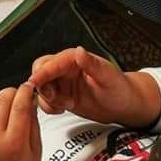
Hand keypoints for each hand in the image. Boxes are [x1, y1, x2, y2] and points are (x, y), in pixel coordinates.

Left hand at [0, 83, 41, 160]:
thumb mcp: (35, 152)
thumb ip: (34, 123)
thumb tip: (30, 98)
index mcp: (13, 143)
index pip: (19, 106)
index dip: (25, 91)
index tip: (28, 87)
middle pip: (2, 99)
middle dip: (12, 92)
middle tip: (17, 95)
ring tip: (3, 103)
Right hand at [29, 47, 160, 127]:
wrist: (126, 106)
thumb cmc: (121, 89)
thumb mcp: (108, 77)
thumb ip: (92, 64)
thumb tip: (79, 51)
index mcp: (73, 59)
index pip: (50, 63)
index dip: (41, 74)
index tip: (34, 84)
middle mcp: (65, 69)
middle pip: (40, 72)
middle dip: (42, 87)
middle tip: (54, 99)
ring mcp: (63, 82)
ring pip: (41, 87)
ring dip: (47, 98)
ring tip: (64, 105)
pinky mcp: (63, 95)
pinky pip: (47, 99)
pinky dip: (49, 106)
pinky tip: (62, 109)